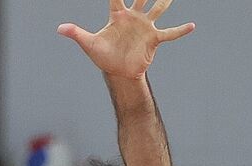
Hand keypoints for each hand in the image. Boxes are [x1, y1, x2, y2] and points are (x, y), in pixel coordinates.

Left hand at [57, 0, 194, 79]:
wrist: (118, 72)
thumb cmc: (103, 56)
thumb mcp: (89, 44)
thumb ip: (76, 33)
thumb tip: (59, 28)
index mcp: (117, 16)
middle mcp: (134, 17)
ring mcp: (145, 26)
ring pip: (158, 8)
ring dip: (164, 0)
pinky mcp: (154, 39)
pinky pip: (170, 33)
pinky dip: (181, 30)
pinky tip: (192, 26)